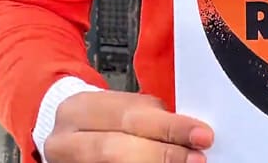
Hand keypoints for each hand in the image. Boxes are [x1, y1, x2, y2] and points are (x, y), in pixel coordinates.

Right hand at [44, 90, 213, 162]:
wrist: (69, 137)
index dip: (169, 127)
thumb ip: (151, 118)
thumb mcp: (123, 110)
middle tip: (196, 158)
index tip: (202, 135)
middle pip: (116, 147)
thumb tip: (193, 134)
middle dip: (162, 154)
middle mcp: (65, 138)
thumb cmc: (105, 122)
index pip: (130, 115)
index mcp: (80, 109)